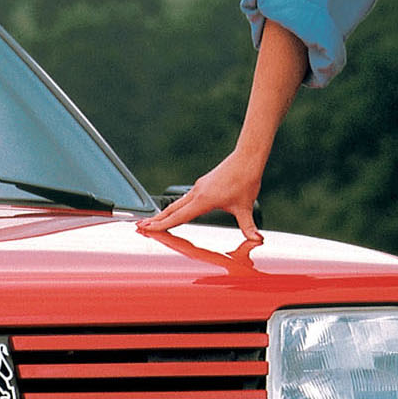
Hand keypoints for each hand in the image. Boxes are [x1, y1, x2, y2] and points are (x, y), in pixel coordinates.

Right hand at [138, 147, 265, 243]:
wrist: (246, 158)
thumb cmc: (245, 180)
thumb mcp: (246, 207)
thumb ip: (248, 226)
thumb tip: (257, 239)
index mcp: (203, 200)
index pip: (178, 216)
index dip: (162, 225)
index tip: (148, 229)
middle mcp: (197, 193)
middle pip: (171, 210)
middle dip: (155, 220)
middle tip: (139, 227)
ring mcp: (198, 188)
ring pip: (176, 203)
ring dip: (163, 213)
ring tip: (152, 221)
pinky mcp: (202, 185)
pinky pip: (184, 198)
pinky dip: (175, 206)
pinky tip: (174, 211)